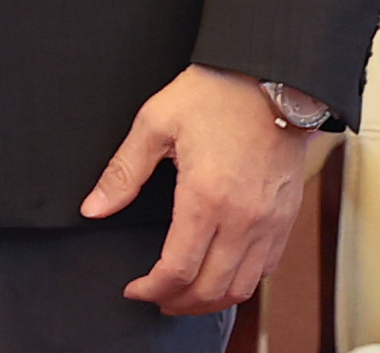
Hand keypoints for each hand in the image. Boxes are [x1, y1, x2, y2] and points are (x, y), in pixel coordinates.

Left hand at [80, 65, 313, 316]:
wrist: (273, 76)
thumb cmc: (215, 93)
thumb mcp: (156, 122)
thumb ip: (123, 172)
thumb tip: (93, 208)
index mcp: (206, 196)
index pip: (178, 268)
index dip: (151, 288)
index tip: (134, 290)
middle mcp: (243, 218)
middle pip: (210, 288)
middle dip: (178, 302)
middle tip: (155, 299)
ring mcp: (270, 221)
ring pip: (241, 287)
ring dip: (210, 301)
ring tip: (184, 296)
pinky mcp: (286, 218)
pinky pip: (266, 269)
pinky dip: (241, 283)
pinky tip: (220, 275)